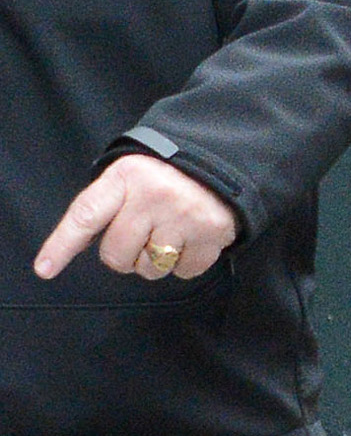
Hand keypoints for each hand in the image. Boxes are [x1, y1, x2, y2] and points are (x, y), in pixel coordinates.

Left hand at [34, 154, 240, 282]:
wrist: (221, 164)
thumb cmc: (164, 177)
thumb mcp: (129, 177)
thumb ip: (106, 206)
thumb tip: (78, 247)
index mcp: (126, 178)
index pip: (86, 215)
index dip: (62, 245)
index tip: (45, 268)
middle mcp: (153, 196)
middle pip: (117, 254)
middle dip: (124, 257)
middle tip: (140, 239)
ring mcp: (184, 215)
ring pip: (150, 268)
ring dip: (156, 262)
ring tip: (169, 236)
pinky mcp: (212, 232)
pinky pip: (184, 271)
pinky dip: (186, 263)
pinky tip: (191, 240)